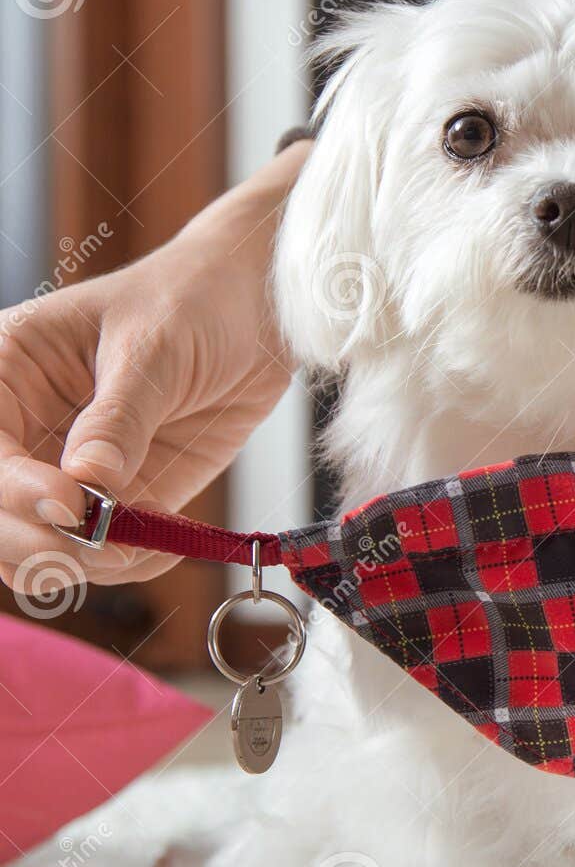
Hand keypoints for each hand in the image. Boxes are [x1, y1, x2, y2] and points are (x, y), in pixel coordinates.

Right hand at [0, 141, 308, 585]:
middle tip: (99, 541)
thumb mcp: (152, 347)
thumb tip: (86, 483)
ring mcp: (65, 470)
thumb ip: (120, 417)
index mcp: (2, 374)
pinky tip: (167, 545)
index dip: (12, 491)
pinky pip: (100, 553)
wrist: (256, 312)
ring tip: (141, 545)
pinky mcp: (117, 498)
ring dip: (82, 565)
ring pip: (34, 548)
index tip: (71, 505)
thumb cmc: (193, 302)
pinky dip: (127, 563)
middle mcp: (20, 429)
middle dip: (36, 540)